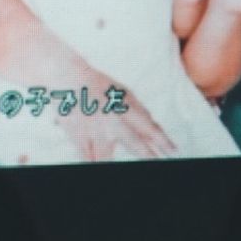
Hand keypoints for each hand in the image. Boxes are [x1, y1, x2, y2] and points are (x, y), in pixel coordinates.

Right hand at [57, 90, 177, 161]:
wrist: (67, 77)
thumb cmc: (96, 85)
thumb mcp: (122, 93)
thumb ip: (138, 111)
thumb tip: (155, 129)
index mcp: (125, 107)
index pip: (149, 127)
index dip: (163, 141)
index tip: (174, 151)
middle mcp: (112, 119)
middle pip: (134, 144)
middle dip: (147, 156)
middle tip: (157, 161)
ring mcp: (94, 129)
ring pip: (105, 158)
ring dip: (109, 162)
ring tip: (112, 163)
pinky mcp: (78, 135)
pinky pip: (86, 157)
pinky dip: (91, 161)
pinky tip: (96, 163)